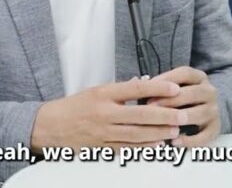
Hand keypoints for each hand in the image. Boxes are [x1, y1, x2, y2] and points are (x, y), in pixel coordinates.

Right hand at [30, 78, 186, 151]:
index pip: (135, 89)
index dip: (157, 87)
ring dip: (159, 133)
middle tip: (182, 115)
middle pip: (140, 114)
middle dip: (164, 115)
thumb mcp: (95, 90)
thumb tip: (143, 84)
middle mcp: (104, 113)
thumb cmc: (73, 107)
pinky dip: (145, 147)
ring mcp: (104, 132)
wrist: (49, 127)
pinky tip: (158, 145)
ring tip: (175, 131)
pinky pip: (128, 148)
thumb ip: (120, 89)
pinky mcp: (102, 148)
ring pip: (137, 134)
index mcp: (103, 94)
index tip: (174, 87)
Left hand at [147, 67, 219, 146]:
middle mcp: (209, 92)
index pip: (185, 73)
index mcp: (199, 77)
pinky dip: (189, 140)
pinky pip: (204, 136)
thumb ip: (158, 86)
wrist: (204, 111)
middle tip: (151, 107)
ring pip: (200, 113)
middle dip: (170, 100)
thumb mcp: (173, 87)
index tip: (149, 86)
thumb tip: (137, 83)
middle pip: (193, 93)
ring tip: (163, 124)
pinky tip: (174, 141)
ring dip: (180, 118)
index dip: (167, 79)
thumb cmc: (180, 98)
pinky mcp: (215, 129)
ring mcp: (214, 111)